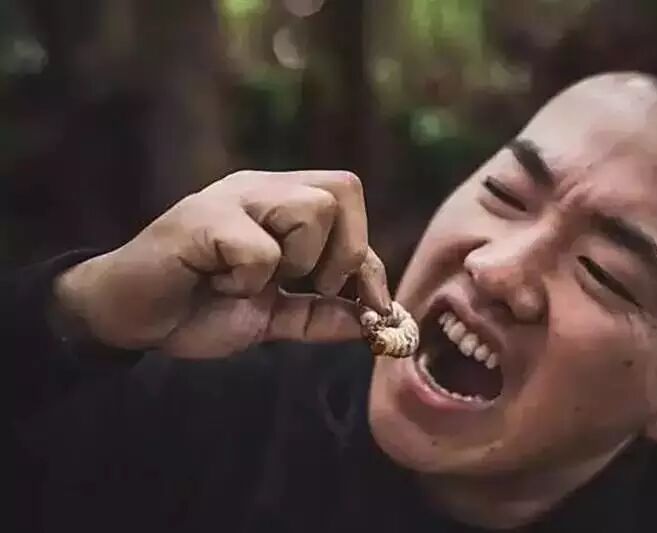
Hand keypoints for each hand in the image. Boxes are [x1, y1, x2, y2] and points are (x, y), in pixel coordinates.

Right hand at [53, 170, 391, 357]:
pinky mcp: (200, 219)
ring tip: (252, 281)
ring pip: (311, 208)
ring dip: (296, 262)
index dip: (372, 261)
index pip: (351, 202)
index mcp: (282, 203)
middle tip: (305, 285)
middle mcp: (261, 189)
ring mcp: (230, 198)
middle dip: (344, 252)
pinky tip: (217, 285)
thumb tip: (378, 323)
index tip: (375, 309)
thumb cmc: (200, 309)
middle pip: (343, 190)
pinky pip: (260, 248)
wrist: (130, 318)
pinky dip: (248, 281)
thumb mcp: (274, 318)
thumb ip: (322, 315)